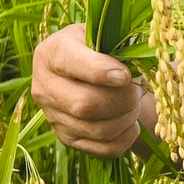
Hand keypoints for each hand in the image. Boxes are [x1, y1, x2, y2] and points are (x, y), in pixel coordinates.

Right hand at [31, 23, 149, 157]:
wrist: (88, 71)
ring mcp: (53, 116)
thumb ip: (115, 46)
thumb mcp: (103, 35)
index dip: (101, 71)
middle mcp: (45, 86)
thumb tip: (130, 70)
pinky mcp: (67, 138)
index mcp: (51, 53)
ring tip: (135, 104)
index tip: (126, 75)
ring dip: (126, 119)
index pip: (72, 64)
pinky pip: (101, 149)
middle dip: (121, 100)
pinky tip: (132, 124)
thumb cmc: (101, 48)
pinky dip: (125, 139)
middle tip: (138, 90)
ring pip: (95, 129)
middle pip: (84, 104)